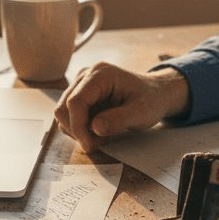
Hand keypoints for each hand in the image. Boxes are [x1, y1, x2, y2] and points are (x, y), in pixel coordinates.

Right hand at [54, 62, 190, 152]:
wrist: (155, 94)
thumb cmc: (151, 100)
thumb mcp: (141, 113)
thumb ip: (119, 120)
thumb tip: (95, 127)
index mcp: (101, 74)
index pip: (75, 101)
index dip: (78, 126)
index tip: (89, 144)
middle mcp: (86, 75)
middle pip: (63, 107)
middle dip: (77, 130)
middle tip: (99, 142)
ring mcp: (81, 84)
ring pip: (63, 113)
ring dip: (78, 131)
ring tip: (103, 135)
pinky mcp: (81, 95)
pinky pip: (70, 116)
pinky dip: (81, 128)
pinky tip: (99, 131)